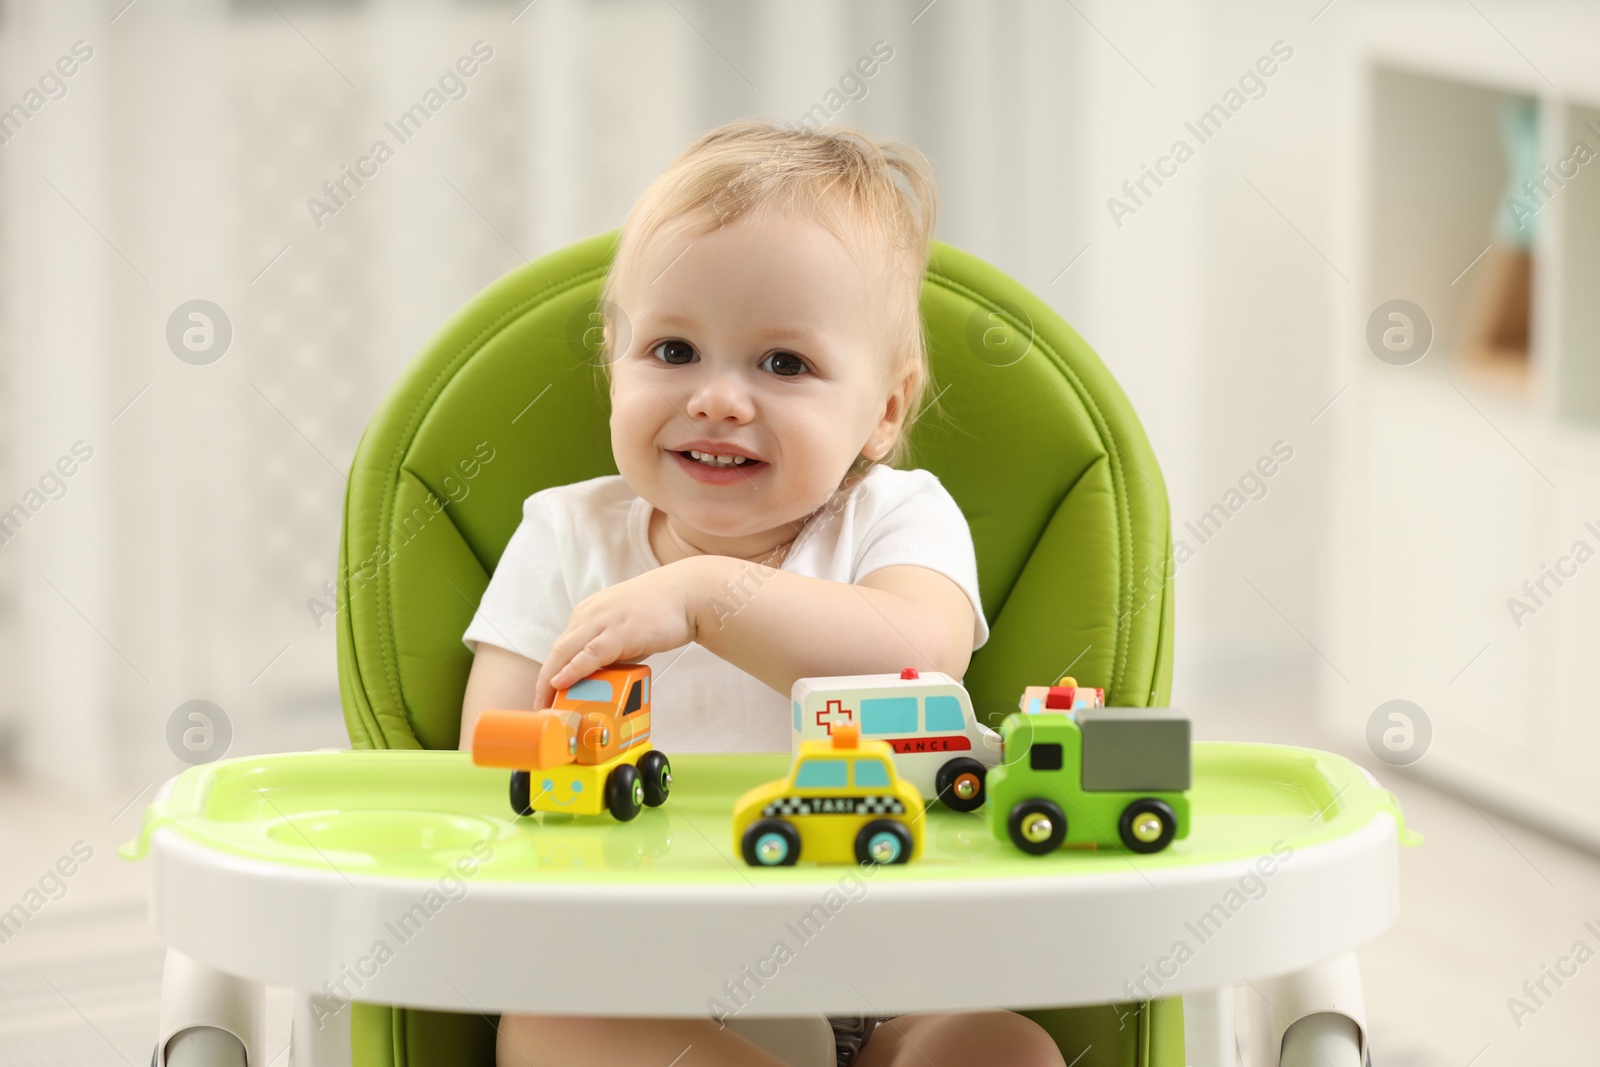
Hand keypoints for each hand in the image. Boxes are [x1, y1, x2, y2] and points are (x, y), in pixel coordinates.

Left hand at [536, 558, 709, 707]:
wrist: (688, 594)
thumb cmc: (659, 613)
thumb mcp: (624, 631)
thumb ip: (609, 652)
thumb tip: (600, 678)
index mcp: (588, 613)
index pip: (561, 648)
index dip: (550, 674)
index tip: (546, 696)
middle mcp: (589, 614)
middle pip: (557, 652)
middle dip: (544, 682)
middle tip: (539, 707)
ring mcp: (602, 621)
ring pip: (566, 653)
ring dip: (552, 681)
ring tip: (547, 704)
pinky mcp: (618, 631)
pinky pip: (588, 654)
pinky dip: (572, 670)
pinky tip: (562, 684)